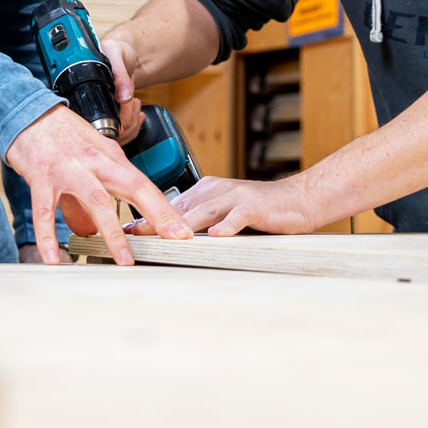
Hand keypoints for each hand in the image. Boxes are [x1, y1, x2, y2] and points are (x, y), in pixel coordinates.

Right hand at [5, 105, 191, 264]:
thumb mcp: (89, 155)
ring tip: (123, 260)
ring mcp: (68, 169)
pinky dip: (49, 237)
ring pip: (96, 200)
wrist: (25, 112)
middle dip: (156, 215)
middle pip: (132, 188)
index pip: (144, 184)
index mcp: (109, 157)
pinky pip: (44, 211)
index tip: (182, 231)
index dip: (165, 208)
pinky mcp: (41, 176)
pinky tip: (55, 259)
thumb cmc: (61, 134)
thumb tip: (96, 227)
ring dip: (112, 233)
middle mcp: (93, 162)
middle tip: (174, 239)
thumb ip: (99, 189)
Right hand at [100, 36, 143, 144]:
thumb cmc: (116, 48)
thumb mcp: (115, 52)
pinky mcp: (115, 114)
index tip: (125, 104)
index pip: (95, 121)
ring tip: (134, 104)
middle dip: (128, 121)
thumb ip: (119, 73)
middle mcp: (93, 104)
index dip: (116, 119)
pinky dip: (135, 125)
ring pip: (118, 136)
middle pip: (109, 133)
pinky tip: (137, 112)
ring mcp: (105, 111)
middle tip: (133, 102)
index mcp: (87, 91)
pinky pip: (124, 132)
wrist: (124, 50)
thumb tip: (123, 95)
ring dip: (132, 123)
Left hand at [126, 175, 324, 236]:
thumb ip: (203, 220)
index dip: (150, 217)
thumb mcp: (226, 212)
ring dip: (183, 225)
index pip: (172, 204)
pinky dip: (226, 226)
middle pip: (181, 207)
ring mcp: (235, 196)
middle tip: (134, 236)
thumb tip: (175, 237)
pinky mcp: (254, 205)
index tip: (128, 231)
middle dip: (156, 222)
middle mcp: (217, 189)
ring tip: (165, 238)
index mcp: (207, 190)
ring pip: (203, 210)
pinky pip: (237, 216)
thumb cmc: (262, 210)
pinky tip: (216, 236)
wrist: (299, 199)